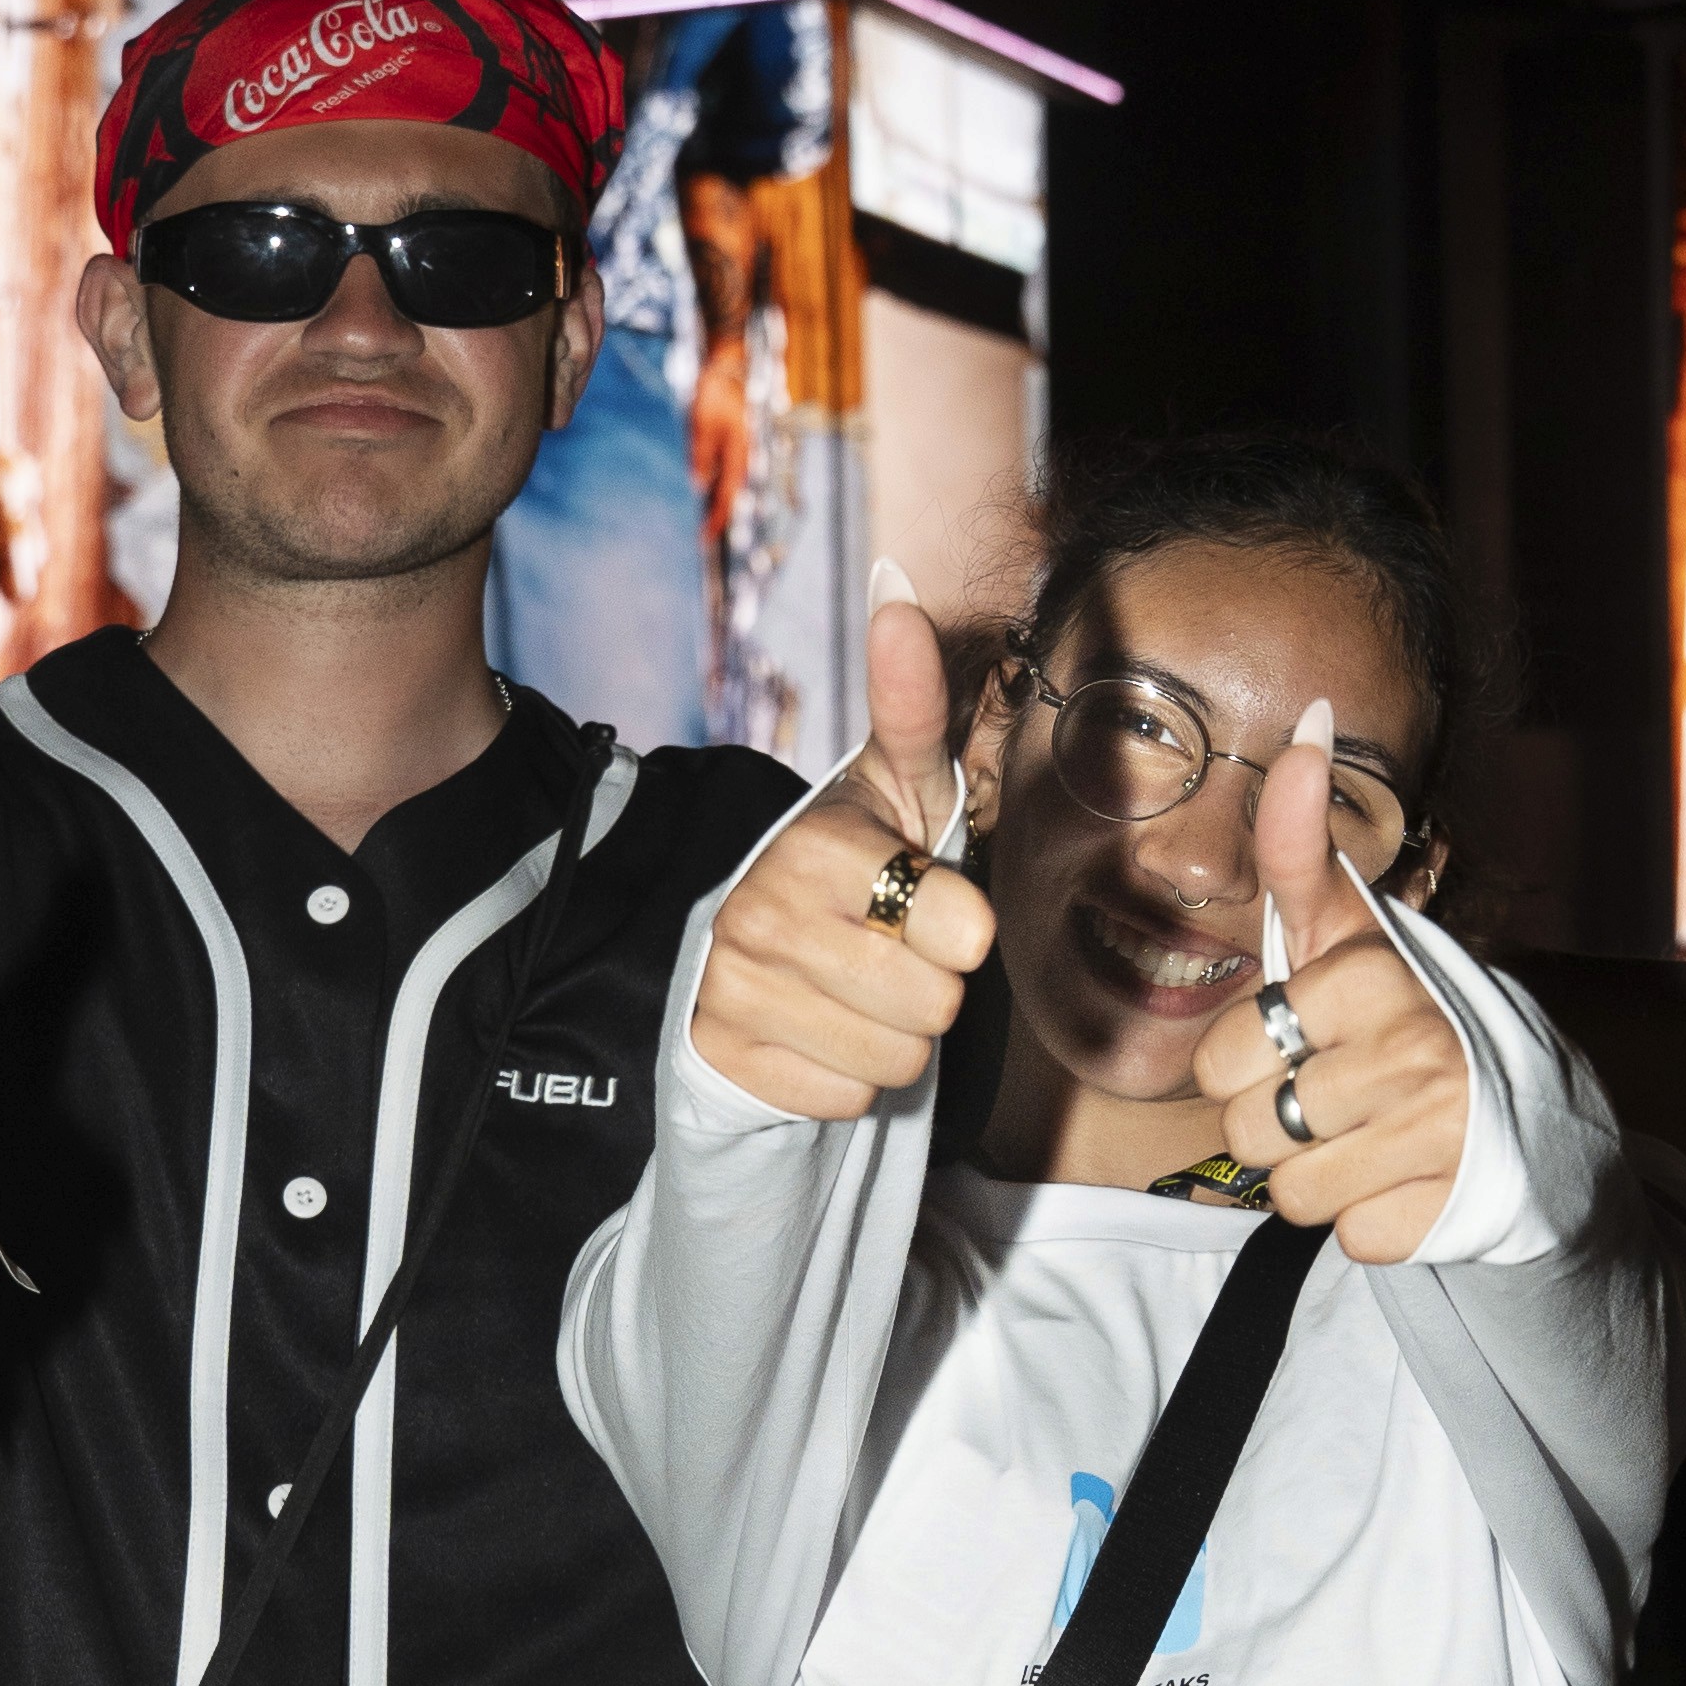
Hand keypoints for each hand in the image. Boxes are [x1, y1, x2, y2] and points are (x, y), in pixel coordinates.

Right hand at [688, 569, 993, 1116]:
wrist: (756, 950)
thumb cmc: (858, 862)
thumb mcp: (897, 783)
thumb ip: (913, 700)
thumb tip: (897, 584)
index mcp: (819, 845)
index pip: (964, 932)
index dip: (963, 929)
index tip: (925, 901)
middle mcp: (762, 913)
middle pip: (934, 1006)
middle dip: (931, 989)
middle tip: (891, 951)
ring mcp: (732, 989)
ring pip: (893, 1064)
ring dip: (893, 1039)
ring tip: (857, 991)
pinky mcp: (720, 1056)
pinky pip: (844, 1101)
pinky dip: (844, 1078)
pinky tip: (817, 1030)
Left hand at [1185, 707, 1471, 1259]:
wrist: (1529, 1123)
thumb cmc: (1405, 1021)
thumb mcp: (1350, 934)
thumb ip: (1304, 844)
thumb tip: (1308, 715)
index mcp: (1372, 979)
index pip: (1224, 1058)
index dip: (1248, 1063)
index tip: (1309, 1043)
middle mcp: (1410, 1053)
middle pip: (1247, 1130)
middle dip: (1275, 1125)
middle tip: (1337, 1098)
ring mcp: (1435, 1139)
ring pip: (1290, 1192)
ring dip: (1316, 1176)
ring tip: (1369, 1137)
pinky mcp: (1447, 1215)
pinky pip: (1347, 1236)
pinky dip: (1366, 1219)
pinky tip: (1405, 1180)